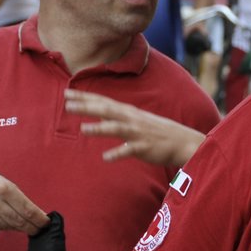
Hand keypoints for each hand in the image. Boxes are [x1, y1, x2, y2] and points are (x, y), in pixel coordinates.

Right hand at [0, 167, 49, 233]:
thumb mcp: (1, 180)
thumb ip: (16, 196)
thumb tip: (33, 213)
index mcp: (3, 188)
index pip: (27, 209)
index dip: (39, 219)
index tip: (46, 222)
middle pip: (20, 221)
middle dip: (33, 227)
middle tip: (40, 229)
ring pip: (10, 226)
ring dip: (20, 227)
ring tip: (25, 224)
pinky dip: (7, 226)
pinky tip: (8, 221)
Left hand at [64, 88, 204, 166]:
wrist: (183, 141)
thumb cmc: (157, 132)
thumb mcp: (137, 120)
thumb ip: (119, 117)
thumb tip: (102, 116)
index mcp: (128, 112)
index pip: (103, 101)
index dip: (85, 97)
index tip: (67, 93)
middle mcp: (132, 119)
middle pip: (106, 110)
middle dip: (87, 106)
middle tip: (67, 104)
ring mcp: (138, 132)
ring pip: (116, 128)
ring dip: (99, 128)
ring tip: (82, 129)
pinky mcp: (145, 147)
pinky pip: (129, 150)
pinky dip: (117, 153)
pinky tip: (106, 157)